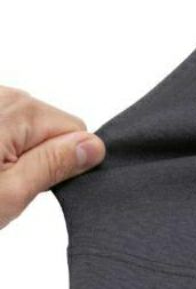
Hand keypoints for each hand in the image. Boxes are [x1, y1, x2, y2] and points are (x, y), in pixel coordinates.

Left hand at [0, 86, 104, 228]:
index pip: (78, 134)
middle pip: (54, 129)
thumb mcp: (9, 192)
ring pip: (30, 129)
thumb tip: (94, 148)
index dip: (64, 164)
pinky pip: (9, 126)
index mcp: (22, 110)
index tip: (36, 184)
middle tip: (5, 184)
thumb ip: (55, 164)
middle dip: (40, 158)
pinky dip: (1, 146)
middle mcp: (7, 95)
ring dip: (16, 153)